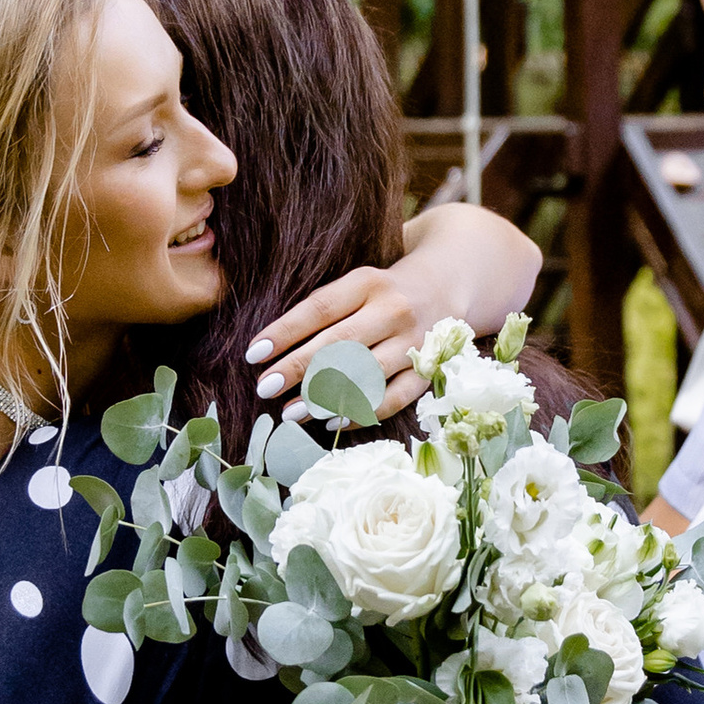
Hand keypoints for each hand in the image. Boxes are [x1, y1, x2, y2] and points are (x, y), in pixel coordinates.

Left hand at [245, 206, 540, 416]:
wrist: (450, 281)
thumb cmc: (384, 289)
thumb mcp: (358, 282)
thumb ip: (325, 308)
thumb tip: (270, 348)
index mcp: (369, 281)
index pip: (320, 308)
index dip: (285, 331)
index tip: (254, 354)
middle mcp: (393, 309)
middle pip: (339, 344)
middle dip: (296, 368)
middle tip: (263, 388)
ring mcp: (414, 341)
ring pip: (365, 374)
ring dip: (324, 396)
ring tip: (290, 413)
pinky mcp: (429, 368)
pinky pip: (394, 397)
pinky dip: (362, 412)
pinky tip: (331, 421)